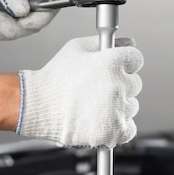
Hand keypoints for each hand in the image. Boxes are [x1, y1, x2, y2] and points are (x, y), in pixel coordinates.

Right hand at [17, 36, 143, 147]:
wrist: (37, 106)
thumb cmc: (54, 77)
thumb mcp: (77, 48)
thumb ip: (107, 42)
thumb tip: (129, 42)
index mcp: (111, 62)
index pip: (136, 59)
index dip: (125, 63)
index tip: (114, 69)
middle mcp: (117, 85)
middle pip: (135, 83)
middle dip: (120, 85)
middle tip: (97, 89)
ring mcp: (117, 110)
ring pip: (131, 106)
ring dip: (118, 106)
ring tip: (94, 105)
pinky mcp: (114, 131)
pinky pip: (129, 128)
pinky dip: (118, 127)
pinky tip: (101, 120)